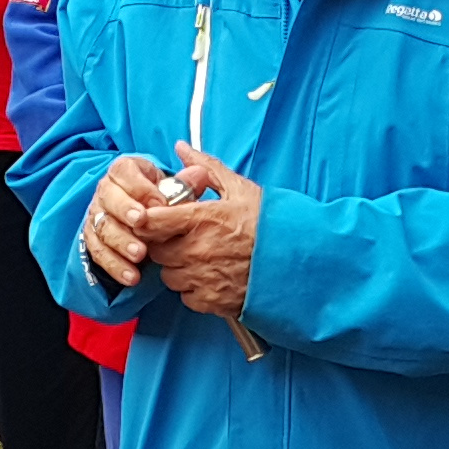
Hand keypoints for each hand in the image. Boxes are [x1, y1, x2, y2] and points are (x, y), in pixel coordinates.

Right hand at [83, 155, 177, 289]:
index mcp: (124, 171)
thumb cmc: (159, 202)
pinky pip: (99, 253)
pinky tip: (131, 276)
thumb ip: (185, 184)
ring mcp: (97, 216)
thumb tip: (199, 175)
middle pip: (109, 197)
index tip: (159, 203)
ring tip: (140, 254)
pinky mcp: (93, 240)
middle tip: (141, 224)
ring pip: (103, 227)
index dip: (140, 187)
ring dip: (121, 242)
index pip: (124, 171)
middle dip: (125, 211)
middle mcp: (106, 191)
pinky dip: (115, 266)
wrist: (143, 222)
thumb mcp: (173, 190)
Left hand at [142, 146, 263, 323]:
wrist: (300, 260)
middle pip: (157, 252)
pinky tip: (211, 277)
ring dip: (178, 269)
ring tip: (199, 258)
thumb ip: (206, 168)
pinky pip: (187, 298)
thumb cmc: (271, 224)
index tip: (156, 219)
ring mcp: (204, 278)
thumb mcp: (240, 189)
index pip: (151, 221)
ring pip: (169, 277)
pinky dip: (194, 290)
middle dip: (165, 244)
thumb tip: (181, 148)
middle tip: (183, 238)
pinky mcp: (213, 301)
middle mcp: (198, 251)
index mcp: (202, 220)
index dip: (148, 220)